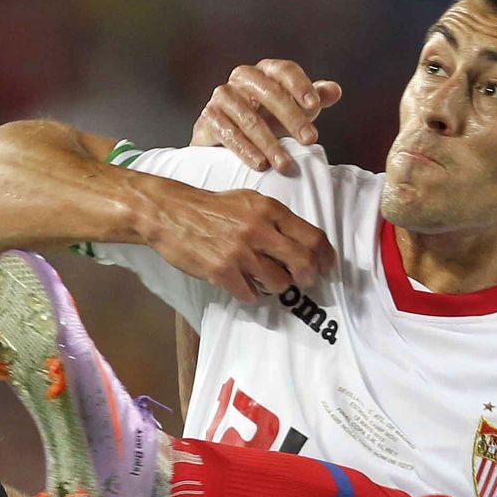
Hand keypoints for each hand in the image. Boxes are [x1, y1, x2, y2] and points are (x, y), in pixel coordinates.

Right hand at [140, 183, 334, 301]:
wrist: (170, 213)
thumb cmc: (211, 208)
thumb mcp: (248, 201)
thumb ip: (275, 220)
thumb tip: (304, 243)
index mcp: (269, 210)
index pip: (312, 237)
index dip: (325, 257)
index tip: (326, 267)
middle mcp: (259, 230)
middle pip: (302, 264)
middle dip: (308, 278)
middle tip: (304, 282)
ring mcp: (241, 253)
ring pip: (279, 284)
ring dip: (276, 286)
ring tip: (264, 280)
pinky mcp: (222, 272)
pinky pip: (251, 295)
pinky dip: (250, 294)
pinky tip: (241, 284)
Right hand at [192, 59, 342, 173]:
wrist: (224, 136)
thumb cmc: (265, 119)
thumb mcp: (292, 110)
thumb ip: (312, 100)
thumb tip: (335, 91)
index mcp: (265, 71)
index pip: (285, 71)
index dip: (300, 86)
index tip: (315, 106)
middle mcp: (241, 77)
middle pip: (270, 92)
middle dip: (292, 118)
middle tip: (310, 140)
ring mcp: (222, 96)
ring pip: (250, 118)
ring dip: (270, 143)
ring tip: (286, 164)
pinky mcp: (208, 117)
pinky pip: (228, 133)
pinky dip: (245, 150)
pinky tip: (260, 164)